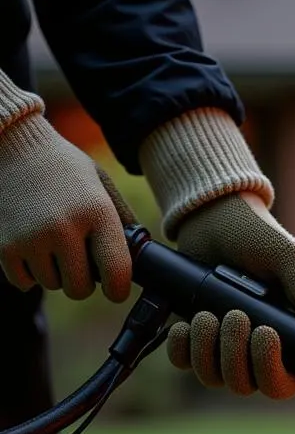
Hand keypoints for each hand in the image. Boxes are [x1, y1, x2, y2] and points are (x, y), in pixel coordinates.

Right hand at [0, 109, 131, 301]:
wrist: (11, 144)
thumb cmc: (64, 169)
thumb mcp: (101, 185)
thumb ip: (122, 220)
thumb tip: (142, 256)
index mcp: (97, 212)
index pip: (116, 272)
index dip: (118, 289)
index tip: (114, 290)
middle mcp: (63, 228)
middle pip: (80, 288)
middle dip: (82, 281)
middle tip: (78, 261)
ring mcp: (30, 238)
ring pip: (52, 284)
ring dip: (54, 273)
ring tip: (51, 244)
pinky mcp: (4, 245)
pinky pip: (24, 282)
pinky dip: (28, 272)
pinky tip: (31, 248)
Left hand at [167, 192, 294, 398]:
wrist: (215, 218)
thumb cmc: (261, 238)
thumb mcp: (291, 261)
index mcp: (290, 342)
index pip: (282, 385)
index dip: (271, 372)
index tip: (265, 333)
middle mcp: (257, 352)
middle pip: (245, 385)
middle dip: (235, 355)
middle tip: (235, 316)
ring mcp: (223, 348)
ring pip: (213, 377)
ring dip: (207, 349)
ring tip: (208, 314)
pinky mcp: (195, 338)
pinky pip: (184, 363)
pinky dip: (183, 347)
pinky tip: (187, 323)